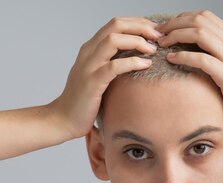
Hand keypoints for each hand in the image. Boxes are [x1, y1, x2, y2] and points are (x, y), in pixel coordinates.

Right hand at [51, 17, 161, 138]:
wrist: (63, 119)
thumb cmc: (83, 100)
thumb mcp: (97, 75)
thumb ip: (111, 62)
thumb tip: (136, 57)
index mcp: (90, 49)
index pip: (115, 24)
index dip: (138, 23)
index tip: (155, 32)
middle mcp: (88, 53)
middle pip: (115, 26)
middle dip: (141, 27)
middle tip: (159, 36)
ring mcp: (88, 66)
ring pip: (113, 40)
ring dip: (137, 41)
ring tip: (153, 49)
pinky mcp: (91, 82)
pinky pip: (114, 66)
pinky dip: (132, 62)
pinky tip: (146, 65)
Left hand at [156, 10, 222, 131]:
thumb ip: (221, 54)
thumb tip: (200, 51)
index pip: (206, 17)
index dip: (183, 19)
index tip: (167, 28)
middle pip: (199, 21)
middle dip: (174, 24)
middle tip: (158, 34)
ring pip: (200, 34)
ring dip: (176, 36)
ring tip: (161, 44)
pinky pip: (202, 59)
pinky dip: (183, 56)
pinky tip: (171, 59)